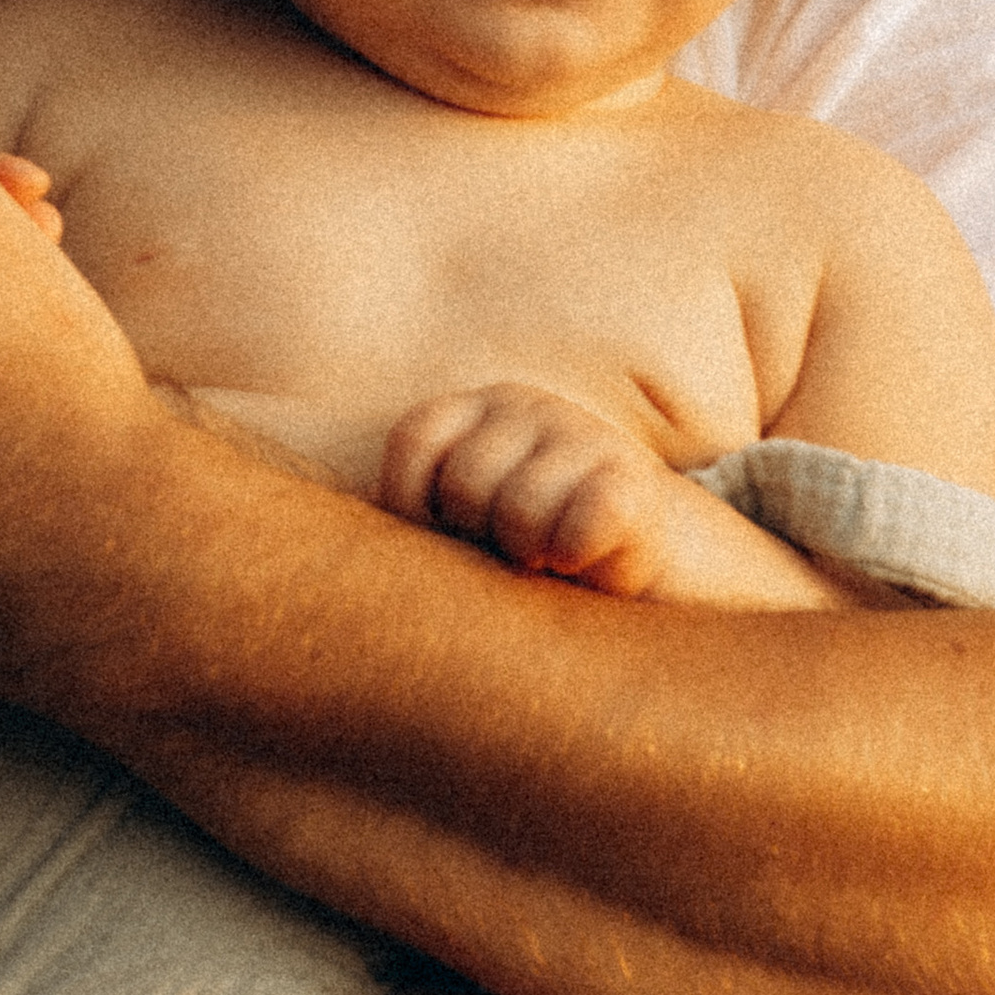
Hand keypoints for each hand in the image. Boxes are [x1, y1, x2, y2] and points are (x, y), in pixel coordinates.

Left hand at [382, 383, 845, 608]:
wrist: (688, 585)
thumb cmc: (557, 571)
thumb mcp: (477, 533)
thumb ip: (421, 525)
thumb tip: (306, 570)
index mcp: (484, 412)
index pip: (413, 443)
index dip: (416, 507)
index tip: (452, 545)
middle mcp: (533, 409)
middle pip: (461, 484)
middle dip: (483, 542)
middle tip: (527, 561)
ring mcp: (589, 439)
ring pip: (516, 513)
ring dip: (537, 560)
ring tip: (564, 566)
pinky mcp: (638, 487)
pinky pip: (583, 526)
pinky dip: (585, 559)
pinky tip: (602, 567)